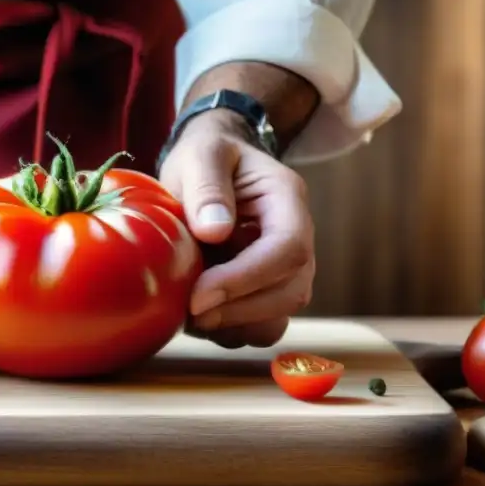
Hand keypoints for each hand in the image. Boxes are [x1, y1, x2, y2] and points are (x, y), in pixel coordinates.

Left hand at [159, 111, 314, 347]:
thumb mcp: (202, 154)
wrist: (209, 167)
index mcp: (287, 199)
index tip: (199, 296)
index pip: (288, 249)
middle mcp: (296, 238)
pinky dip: (229, 331)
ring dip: (234, 326)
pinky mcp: (263, 290)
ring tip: (188, 313)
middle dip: (239, 310)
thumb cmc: (207, 155)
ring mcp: (283, 269)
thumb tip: (214, 231)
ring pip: (278, 317)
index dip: (246, 279)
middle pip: (291, 291)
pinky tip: (195, 315)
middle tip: (189, 312)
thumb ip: (207, 186)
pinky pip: (259, 326)